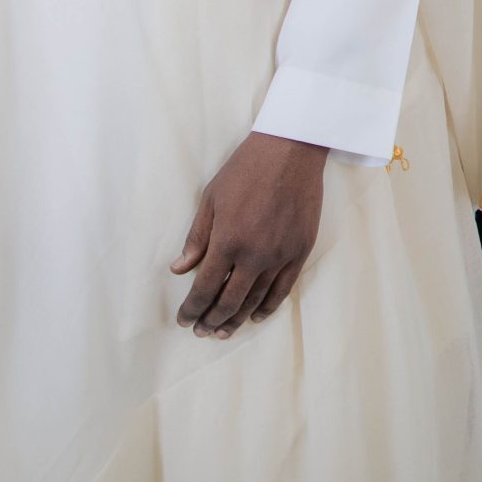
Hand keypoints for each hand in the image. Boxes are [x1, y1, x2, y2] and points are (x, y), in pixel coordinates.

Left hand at [171, 133, 326, 338]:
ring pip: (256, 300)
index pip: (205, 288)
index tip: (184, 320)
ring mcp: (280, 255)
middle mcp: (254, 255)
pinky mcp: (300, 251)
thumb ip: (197, 238)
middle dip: (211, 320)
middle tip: (201, 331)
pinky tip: (256, 316)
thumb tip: (180, 269)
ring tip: (223, 331)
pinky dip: (268, 307)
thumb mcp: (211, 199)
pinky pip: (283, 289)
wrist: (291, 150)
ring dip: (237, 319)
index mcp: (228, 241)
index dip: (192, 309)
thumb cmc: (246, 169)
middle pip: (230, 301)